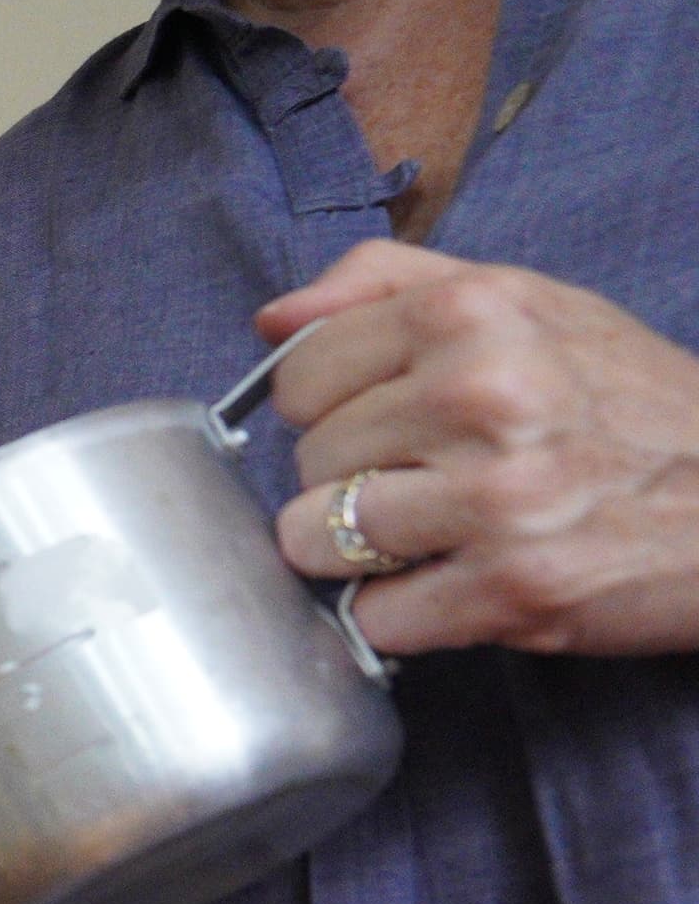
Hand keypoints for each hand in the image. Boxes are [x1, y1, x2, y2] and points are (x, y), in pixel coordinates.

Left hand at [261, 243, 698, 657]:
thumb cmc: (631, 405)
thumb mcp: (532, 306)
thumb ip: (390, 287)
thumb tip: (272, 320)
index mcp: (474, 314)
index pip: (299, 372)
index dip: (334, 407)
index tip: (391, 420)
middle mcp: (482, 395)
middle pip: (309, 459)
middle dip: (354, 480)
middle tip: (437, 483)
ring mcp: (498, 498)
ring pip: (316, 539)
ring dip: (363, 554)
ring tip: (436, 537)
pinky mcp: (512, 590)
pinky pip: (374, 617)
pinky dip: (403, 616)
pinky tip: (457, 587)